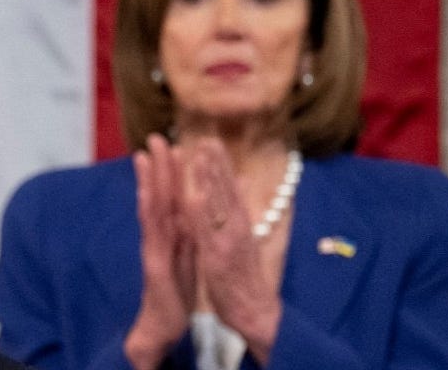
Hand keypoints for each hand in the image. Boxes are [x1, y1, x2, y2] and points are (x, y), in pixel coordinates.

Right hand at [124, 134, 195, 368]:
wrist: (164, 323)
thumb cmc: (176, 290)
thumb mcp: (188, 254)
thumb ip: (191, 230)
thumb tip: (196, 207)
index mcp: (172, 233)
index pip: (173, 197)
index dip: (174, 171)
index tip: (176, 145)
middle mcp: (159, 236)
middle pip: (159, 195)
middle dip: (158, 166)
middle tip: (155, 137)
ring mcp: (154, 248)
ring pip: (151, 209)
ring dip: (147, 181)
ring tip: (144, 157)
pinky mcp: (154, 263)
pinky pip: (153, 234)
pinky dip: (150, 212)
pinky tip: (147, 194)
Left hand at [180, 138, 281, 362]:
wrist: (253, 309)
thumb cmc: (244, 274)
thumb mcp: (242, 238)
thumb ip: (240, 209)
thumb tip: (242, 180)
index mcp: (238, 223)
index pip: (228, 189)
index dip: (220, 165)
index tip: (211, 141)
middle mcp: (236, 228)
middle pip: (226, 191)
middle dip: (216, 164)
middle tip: (207, 138)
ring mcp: (228, 241)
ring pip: (219, 205)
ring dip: (210, 180)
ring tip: (202, 157)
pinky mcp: (218, 257)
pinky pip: (209, 233)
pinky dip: (203, 215)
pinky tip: (195, 197)